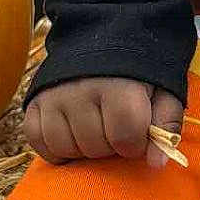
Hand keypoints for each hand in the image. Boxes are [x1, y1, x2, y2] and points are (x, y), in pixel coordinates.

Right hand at [24, 77, 184, 166]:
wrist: (103, 37)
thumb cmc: (138, 71)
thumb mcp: (164, 90)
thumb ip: (166, 125)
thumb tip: (157, 163)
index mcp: (118, 86)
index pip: (125, 137)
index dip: (135, 144)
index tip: (138, 133)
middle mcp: (81, 91)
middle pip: (96, 146)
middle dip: (111, 146)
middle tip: (115, 127)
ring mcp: (54, 97)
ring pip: (66, 148)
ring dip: (84, 148)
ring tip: (95, 129)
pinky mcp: (33, 102)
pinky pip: (38, 142)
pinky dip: (55, 147)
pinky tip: (72, 134)